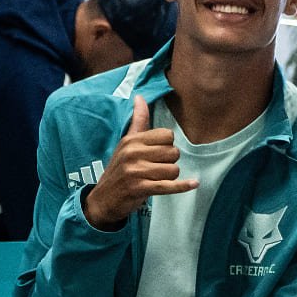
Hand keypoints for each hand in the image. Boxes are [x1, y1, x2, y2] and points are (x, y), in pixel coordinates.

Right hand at [82, 95, 197, 230]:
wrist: (103, 199)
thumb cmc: (120, 169)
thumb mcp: (126, 143)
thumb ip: (138, 121)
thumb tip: (140, 97)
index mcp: (132, 140)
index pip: (168, 135)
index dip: (168, 145)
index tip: (158, 153)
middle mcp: (132, 153)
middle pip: (173, 153)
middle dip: (170, 162)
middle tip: (156, 168)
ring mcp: (135, 171)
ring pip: (174, 170)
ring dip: (170, 177)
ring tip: (156, 179)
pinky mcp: (140, 188)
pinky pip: (169, 186)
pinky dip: (183, 186)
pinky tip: (194, 183)